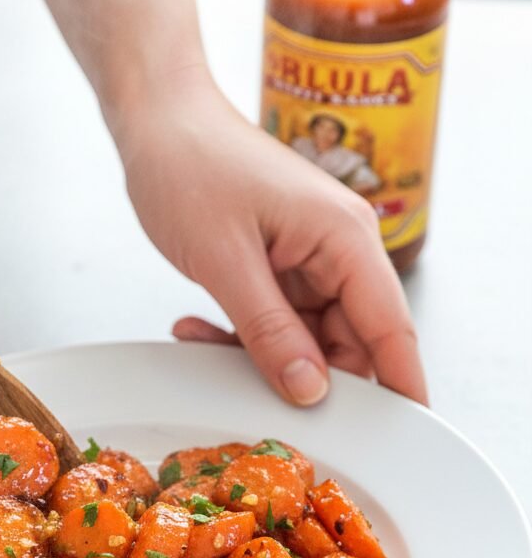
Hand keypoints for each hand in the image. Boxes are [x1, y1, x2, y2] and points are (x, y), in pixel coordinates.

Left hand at [117, 68, 426, 405]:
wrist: (156, 121)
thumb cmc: (190, 164)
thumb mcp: (225, 260)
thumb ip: (269, 331)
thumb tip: (310, 390)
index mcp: (345, 238)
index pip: (391, 328)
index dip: (400, 387)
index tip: (402, 436)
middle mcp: (337, 251)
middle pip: (349, 344)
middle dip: (306, 378)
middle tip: (256, 399)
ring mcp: (308, 260)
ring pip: (306, 341)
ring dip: (259, 356)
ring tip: (202, 341)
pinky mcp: (278, 268)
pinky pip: (274, 324)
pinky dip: (240, 337)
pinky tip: (196, 330)